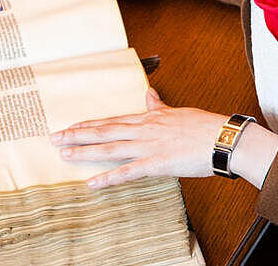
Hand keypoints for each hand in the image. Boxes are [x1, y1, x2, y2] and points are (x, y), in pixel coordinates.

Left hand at [49, 88, 226, 188]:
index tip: (72, 126)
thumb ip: (158, 105)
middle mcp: (142, 130)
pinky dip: (108, 178)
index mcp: (147, 119)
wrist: (222, 138)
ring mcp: (147, 146)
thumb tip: (149, 94)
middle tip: (55, 137)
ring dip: (85, 152)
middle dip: (77, 135)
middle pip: (104, 131)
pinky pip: (127, 173)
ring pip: (109, 148)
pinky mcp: (156, 164)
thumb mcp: (176, 111)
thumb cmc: (203, 126)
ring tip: (64, 154)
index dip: (90, 124)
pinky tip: (92, 183)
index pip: (112, 121)